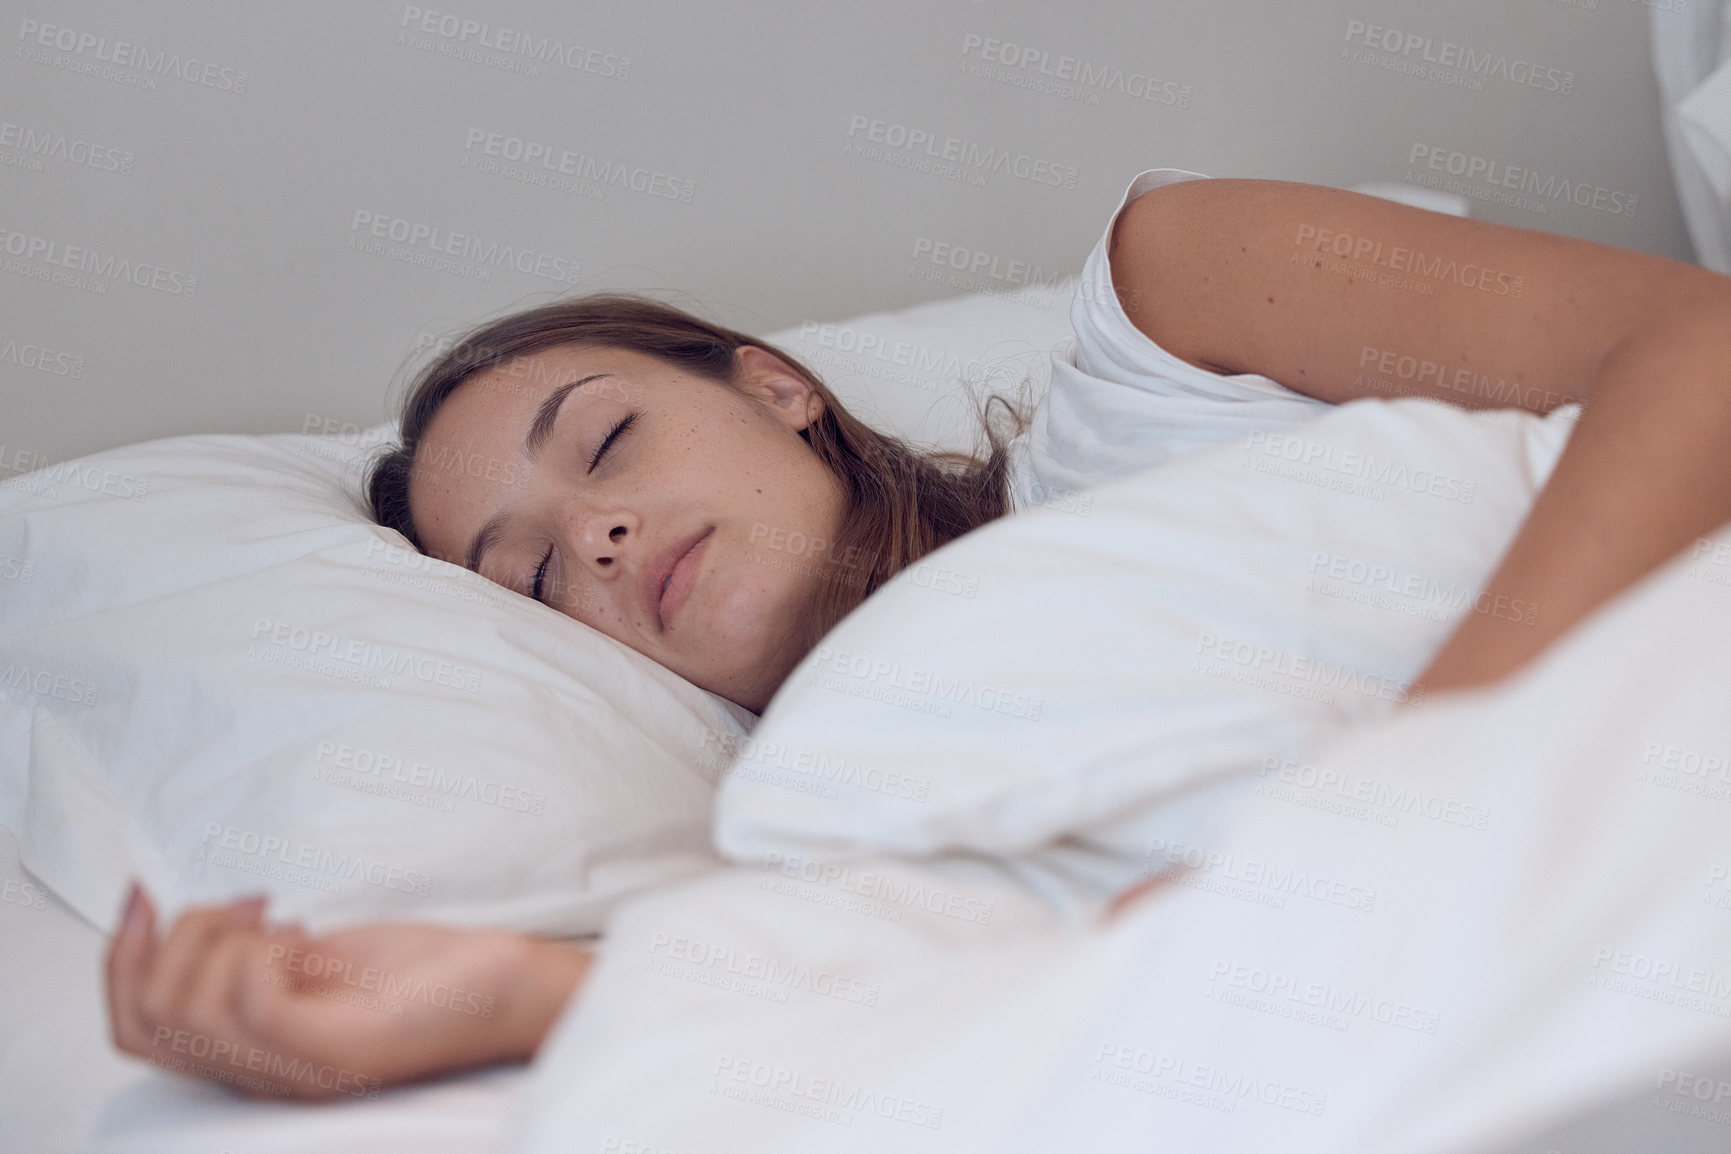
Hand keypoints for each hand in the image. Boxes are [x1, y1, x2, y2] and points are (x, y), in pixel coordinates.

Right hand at [104, 881, 589, 1099]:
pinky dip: (260, 951)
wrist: (511, 990)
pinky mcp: (335, 1052)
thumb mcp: (316, 957)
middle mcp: (261, 1073)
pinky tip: (304, 936)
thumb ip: (253, 954)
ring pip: (182, 1008)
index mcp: (248, 1052)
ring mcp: (295, 1069)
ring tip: (283, 919)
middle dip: (169, 938)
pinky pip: (249, 1003)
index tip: (145, 890)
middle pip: (140, 1021)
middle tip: (246, 905)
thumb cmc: (426, 971)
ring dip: (220, 936)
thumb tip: (196, 915)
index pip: (132, 1030)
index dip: (118, 954)